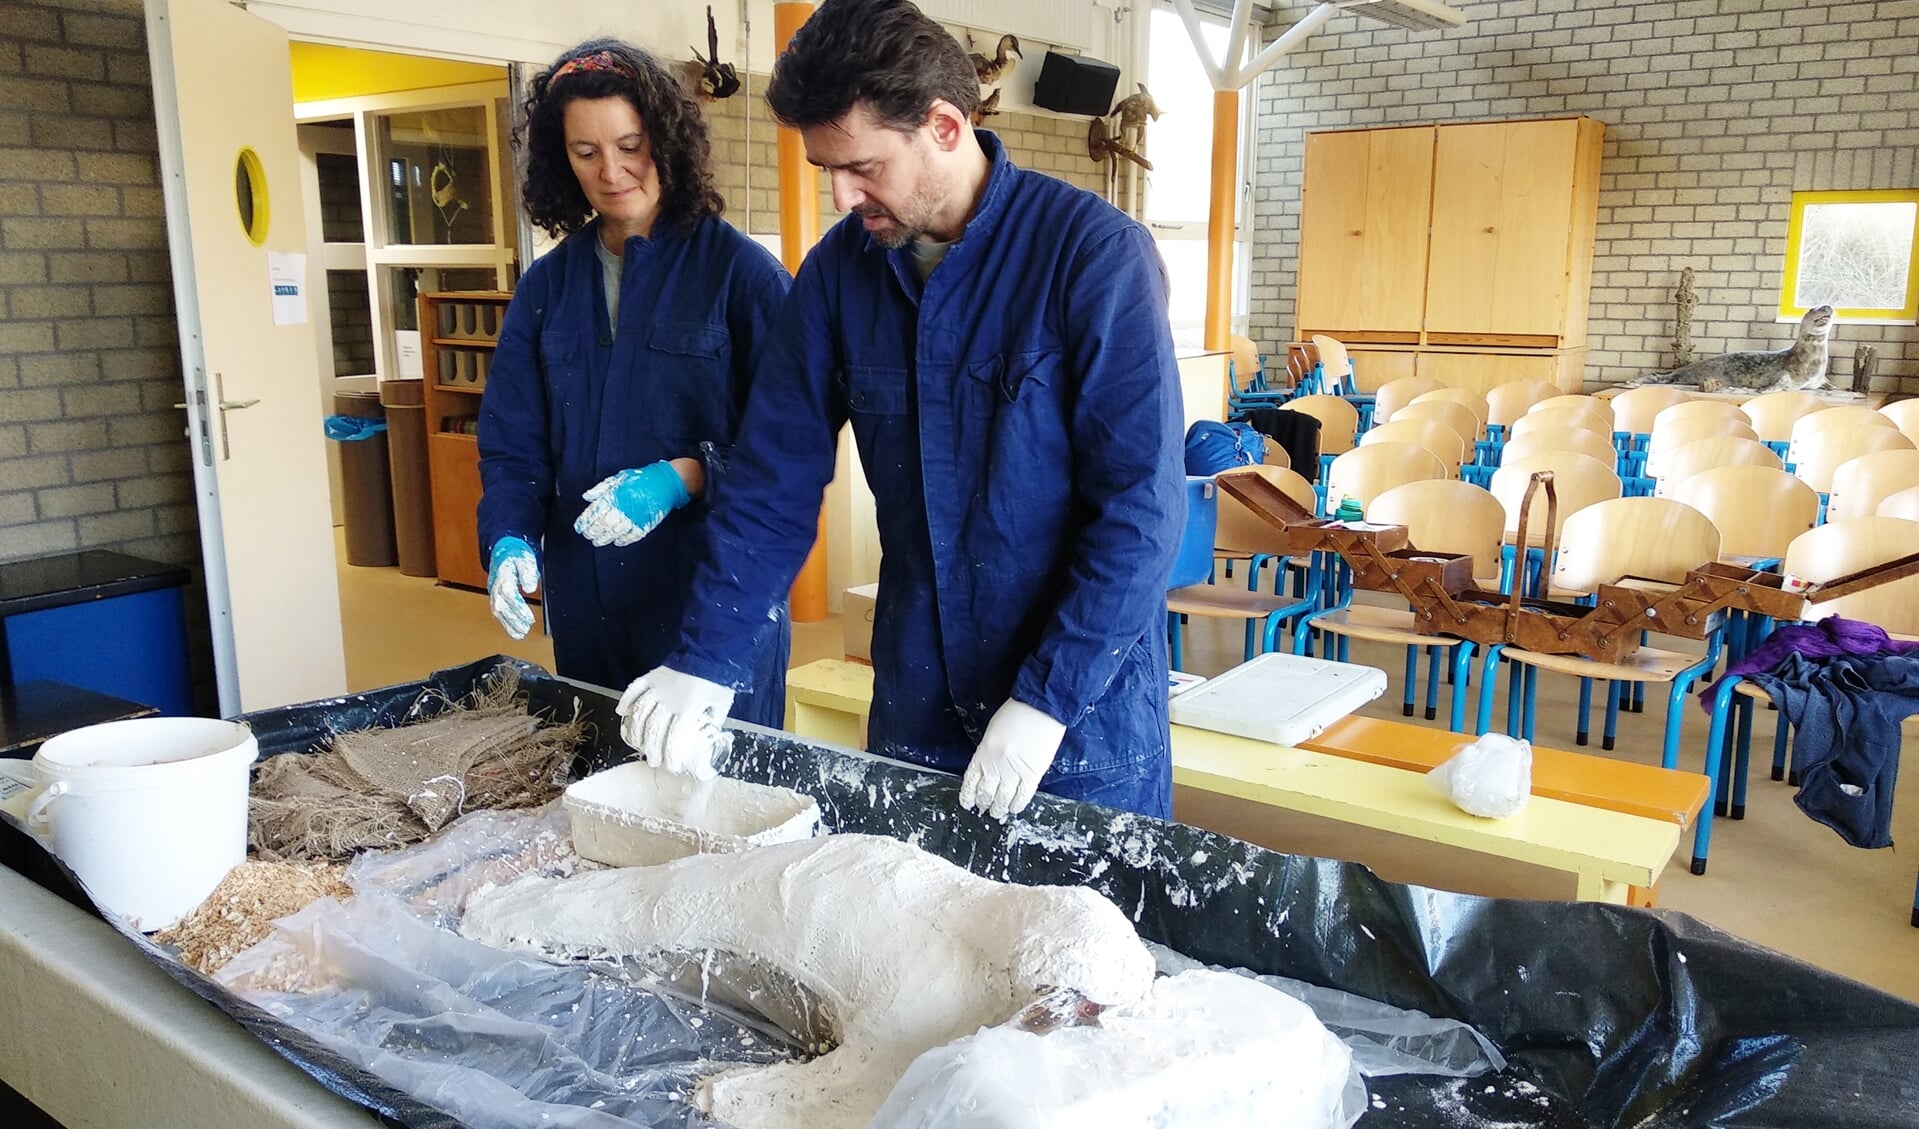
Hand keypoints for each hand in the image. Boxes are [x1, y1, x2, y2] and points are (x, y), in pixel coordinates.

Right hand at [486, 536, 539, 639]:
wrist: (503, 552)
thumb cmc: (515, 555)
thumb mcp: (525, 559)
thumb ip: (528, 572)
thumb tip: (530, 588)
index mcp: (503, 575)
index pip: (508, 593)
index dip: (518, 607)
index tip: (529, 617)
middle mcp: (495, 586)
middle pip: (502, 605)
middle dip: (514, 619)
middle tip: (526, 628)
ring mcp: (494, 592)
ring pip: (498, 612)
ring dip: (509, 624)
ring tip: (521, 633)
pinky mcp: (495, 598)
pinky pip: (498, 613)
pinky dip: (506, 624)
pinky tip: (516, 633)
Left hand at [575, 461, 692, 546]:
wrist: (664, 483)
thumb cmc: (640, 478)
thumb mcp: (618, 478)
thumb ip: (601, 488)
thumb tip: (586, 497)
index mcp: (613, 498)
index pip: (594, 513)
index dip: (584, 522)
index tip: (579, 528)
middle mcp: (621, 510)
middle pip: (602, 526)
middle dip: (592, 532)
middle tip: (588, 535)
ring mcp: (633, 520)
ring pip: (613, 533)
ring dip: (604, 539)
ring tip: (597, 542)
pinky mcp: (644, 526)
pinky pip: (630, 537)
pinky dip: (622, 541)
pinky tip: (616, 542)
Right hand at [615, 666, 735, 778]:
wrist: (711, 650)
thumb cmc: (718, 680)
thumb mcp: (721, 705)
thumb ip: (712, 723)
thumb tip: (706, 739)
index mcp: (689, 708)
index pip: (675, 737)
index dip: (671, 754)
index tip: (671, 765)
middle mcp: (670, 699)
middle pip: (654, 729)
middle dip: (652, 749)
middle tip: (653, 760)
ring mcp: (658, 687)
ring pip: (641, 712)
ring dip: (637, 731)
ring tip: (637, 744)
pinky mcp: (652, 676)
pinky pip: (634, 689)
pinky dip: (626, 701)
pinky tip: (622, 713)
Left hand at [958, 699, 1066, 820]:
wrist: (1041, 708)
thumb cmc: (1017, 713)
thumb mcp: (992, 732)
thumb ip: (988, 752)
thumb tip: (989, 768)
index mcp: (983, 753)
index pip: (971, 781)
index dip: (968, 795)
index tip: (967, 803)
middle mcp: (995, 766)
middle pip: (986, 793)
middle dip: (983, 803)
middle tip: (984, 808)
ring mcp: (1014, 772)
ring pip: (1002, 798)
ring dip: (998, 808)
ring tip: (997, 813)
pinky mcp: (1033, 775)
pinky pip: (1023, 796)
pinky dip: (1017, 805)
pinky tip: (1014, 808)